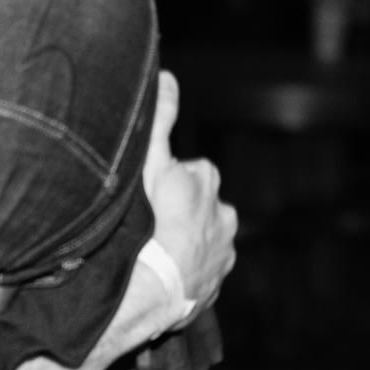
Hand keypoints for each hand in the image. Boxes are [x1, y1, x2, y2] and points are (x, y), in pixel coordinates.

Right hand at [140, 71, 236, 312]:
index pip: (184, 172)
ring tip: (153, 253)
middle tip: (147, 226)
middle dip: (175, 213)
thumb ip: (161, 119)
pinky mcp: (214, 286)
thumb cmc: (149, 225)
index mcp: (207, 182)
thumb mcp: (151, 163)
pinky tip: (162, 275)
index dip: (161, 182)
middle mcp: (224, 217)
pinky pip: (197, 273)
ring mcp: (222, 255)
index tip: (145, 197)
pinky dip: (183, 272)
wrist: (151, 292)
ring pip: (197, 241)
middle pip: (193, 206)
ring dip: (180, 244)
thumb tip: (168, 76)